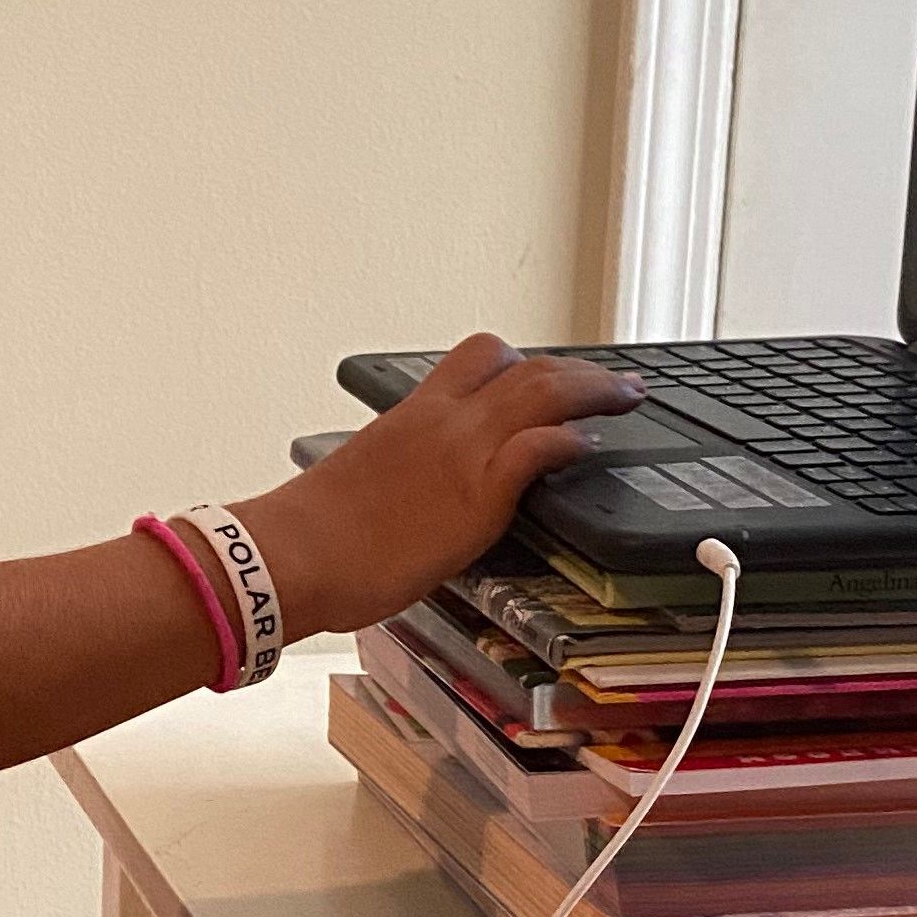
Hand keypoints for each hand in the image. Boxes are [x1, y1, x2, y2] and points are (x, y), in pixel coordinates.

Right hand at [248, 335, 640, 638]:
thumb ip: (402, 477)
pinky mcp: (479, 494)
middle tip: (610, 382)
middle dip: (575, 370)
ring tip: (624, 398)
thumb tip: (412, 501)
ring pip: (544, 391)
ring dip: (592, 390)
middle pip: (524, 365)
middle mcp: (442, 421)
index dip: (523, 362)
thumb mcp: (363, 484)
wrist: (293, 556)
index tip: (547, 373)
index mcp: (411, 415)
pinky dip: (571, 439)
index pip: (476, 360)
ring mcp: (463, 453)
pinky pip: (541, 447)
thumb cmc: (312, 536)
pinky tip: (588, 447)